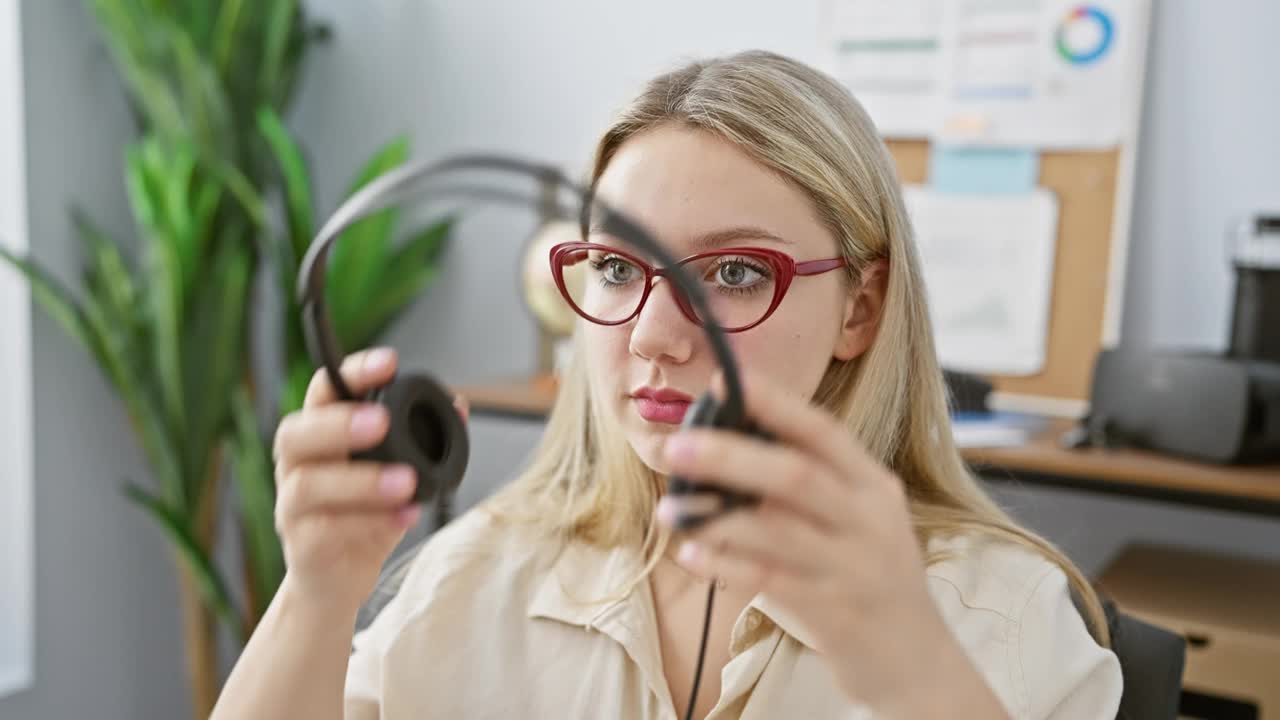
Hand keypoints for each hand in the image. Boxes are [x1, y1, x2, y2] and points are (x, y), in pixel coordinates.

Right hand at [271, 348, 468, 617]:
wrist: (335, 584)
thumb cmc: (363, 518)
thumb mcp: (395, 474)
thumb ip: (421, 441)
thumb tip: (459, 405)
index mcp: (318, 437)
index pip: (322, 392)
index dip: (352, 373)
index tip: (389, 362)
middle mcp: (296, 467)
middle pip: (296, 434)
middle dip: (339, 424)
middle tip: (383, 423)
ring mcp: (292, 508)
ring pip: (310, 485)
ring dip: (360, 481)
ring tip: (406, 482)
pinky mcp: (303, 548)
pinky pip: (326, 532)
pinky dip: (369, 523)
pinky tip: (405, 516)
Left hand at [655, 370, 1001, 716]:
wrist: (916, 661)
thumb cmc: (868, 577)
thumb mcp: (858, 519)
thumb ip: (811, 485)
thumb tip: (728, 444)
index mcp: (873, 485)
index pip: (822, 431)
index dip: (772, 402)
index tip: (724, 380)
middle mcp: (869, 520)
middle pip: (795, 476)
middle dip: (730, 457)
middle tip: (676, 447)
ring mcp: (853, 568)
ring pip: (777, 530)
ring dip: (715, 518)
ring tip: (669, 510)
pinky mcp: (834, 613)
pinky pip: (770, 581)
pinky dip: (726, 565)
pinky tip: (692, 554)